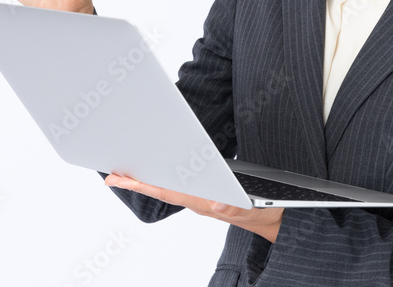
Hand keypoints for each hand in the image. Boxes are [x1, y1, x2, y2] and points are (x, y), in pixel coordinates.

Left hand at [104, 174, 283, 242]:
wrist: (279, 222)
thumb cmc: (268, 213)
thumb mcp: (258, 208)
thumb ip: (239, 207)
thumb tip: (217, 202)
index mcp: (207, 203)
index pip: (169, 192)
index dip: (143, 184)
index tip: (120, 178)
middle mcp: (201, 202)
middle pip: (164, 190)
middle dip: (138, 181)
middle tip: (112, 174)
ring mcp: (205, 200)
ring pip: (172, 188)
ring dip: (150, 180)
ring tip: (128, 171)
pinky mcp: (211, 196)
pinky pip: (184, 187)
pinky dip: (168, 179)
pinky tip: (159, 171)